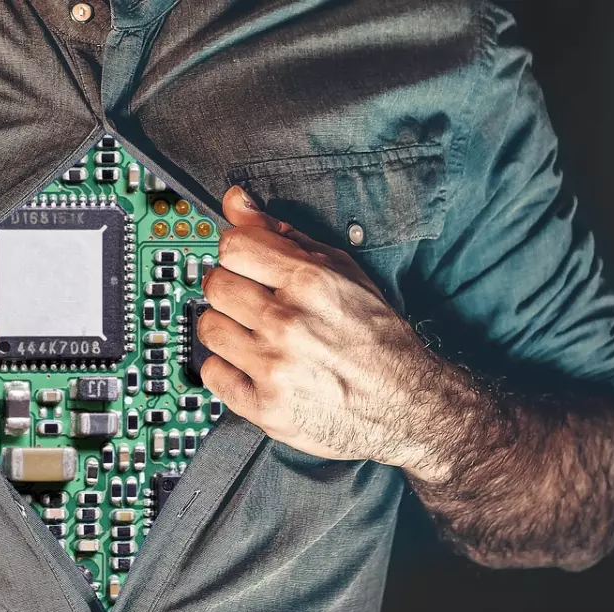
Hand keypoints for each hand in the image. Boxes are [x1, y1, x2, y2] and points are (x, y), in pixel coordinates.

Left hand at [197, 186, 455, 477]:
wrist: (405, 404)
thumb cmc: (374, 334)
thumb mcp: (340, 271)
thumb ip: (282, 234)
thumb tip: (235, 202)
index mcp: (309, 283)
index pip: (232, 246)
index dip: (237, 251)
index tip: (245, 263)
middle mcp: (288, 324)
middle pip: (215, 285)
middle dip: (230, 288)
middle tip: (252, 301)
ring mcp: (273, 368)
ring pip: (208, 327)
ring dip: (227, 327)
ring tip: (254, 334)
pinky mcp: (264, 407)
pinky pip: (211, 374)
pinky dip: (227, 369)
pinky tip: (253, 366)